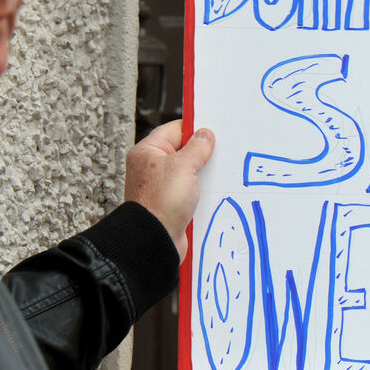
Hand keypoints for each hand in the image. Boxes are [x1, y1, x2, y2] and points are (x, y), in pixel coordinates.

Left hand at [124, 121, 214, 262]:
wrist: (155, 240)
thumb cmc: (161, 202)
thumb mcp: (183, 166)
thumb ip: (196, 148)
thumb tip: (205, 135)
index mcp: (148, 152)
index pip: (174, 130)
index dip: (194, 129)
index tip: (214, 130)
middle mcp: (153, 168)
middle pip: (183, 152)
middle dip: (202, 153)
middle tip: (222, 152)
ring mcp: (162, 187)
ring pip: (189, 173)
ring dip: (204, 174)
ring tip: (221, 173)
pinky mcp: (172, 205)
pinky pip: (191, 192)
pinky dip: (202, 191)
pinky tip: (215, 191)